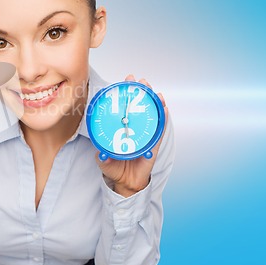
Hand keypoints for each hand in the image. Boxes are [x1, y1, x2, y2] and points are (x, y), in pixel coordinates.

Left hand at [96, 74, 167, 197]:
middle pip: (138, 107)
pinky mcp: (154, 144)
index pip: (124, 108)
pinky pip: (160, 130)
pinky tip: (164, 107)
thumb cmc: (114, 167)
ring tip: (153, 90)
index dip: (125, 96)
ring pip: (151, 115)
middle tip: (139, 81)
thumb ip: (102, 156)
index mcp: (121, 129)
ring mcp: (145, 135)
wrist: (125, 183)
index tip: (124, 83)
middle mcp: (134, 129)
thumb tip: (101, 153)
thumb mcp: (103, 160)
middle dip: (140, 93)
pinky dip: (163, 118)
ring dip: (153, 101)